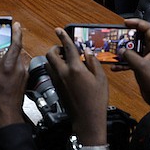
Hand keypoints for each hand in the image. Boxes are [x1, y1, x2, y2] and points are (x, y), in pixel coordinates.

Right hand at [0, 22, 27, 129]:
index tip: (16, 24)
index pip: (16, 43)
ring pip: (18, 60)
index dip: (16, 32)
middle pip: (16, 51)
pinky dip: (12, 66)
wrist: (6, 115)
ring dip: (10, 57)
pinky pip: (19, 68)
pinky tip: (3, 72)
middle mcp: (18, 68)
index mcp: (8, 65)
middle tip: (1, 43)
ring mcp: (23, 74)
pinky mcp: (24, 80)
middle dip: (9, 46)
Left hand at [46, 28, 107, 144]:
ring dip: (53, 58)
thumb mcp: (101, 79)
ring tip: (64, 59)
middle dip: (55, 48)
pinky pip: (50, 72)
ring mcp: (57, 81)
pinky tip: (64, 70)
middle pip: (51, 54)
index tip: (58, 29)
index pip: (67, 47)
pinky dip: (54, 67)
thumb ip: (93, 62)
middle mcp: (63, 73)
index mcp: (75, 69)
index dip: (63, 36)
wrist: (87, 120)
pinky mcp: (55, 88)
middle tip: (64, 48)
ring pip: (48, 63)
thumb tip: (86, 51)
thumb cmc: (96, 100)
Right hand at [112, 18, 149, 118]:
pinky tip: (115, 66)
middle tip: (117, 36)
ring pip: (134, 49)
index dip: (136, 23)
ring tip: (114, 50)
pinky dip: (123, 62)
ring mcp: (148, 58)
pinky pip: (131, 60)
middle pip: (139, 37)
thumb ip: (129, 55)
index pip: (147, 28)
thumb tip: (120, 50)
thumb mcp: (141, 66)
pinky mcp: (143, 66)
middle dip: (127, 37)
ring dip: (123, 50)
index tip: (125, 22)